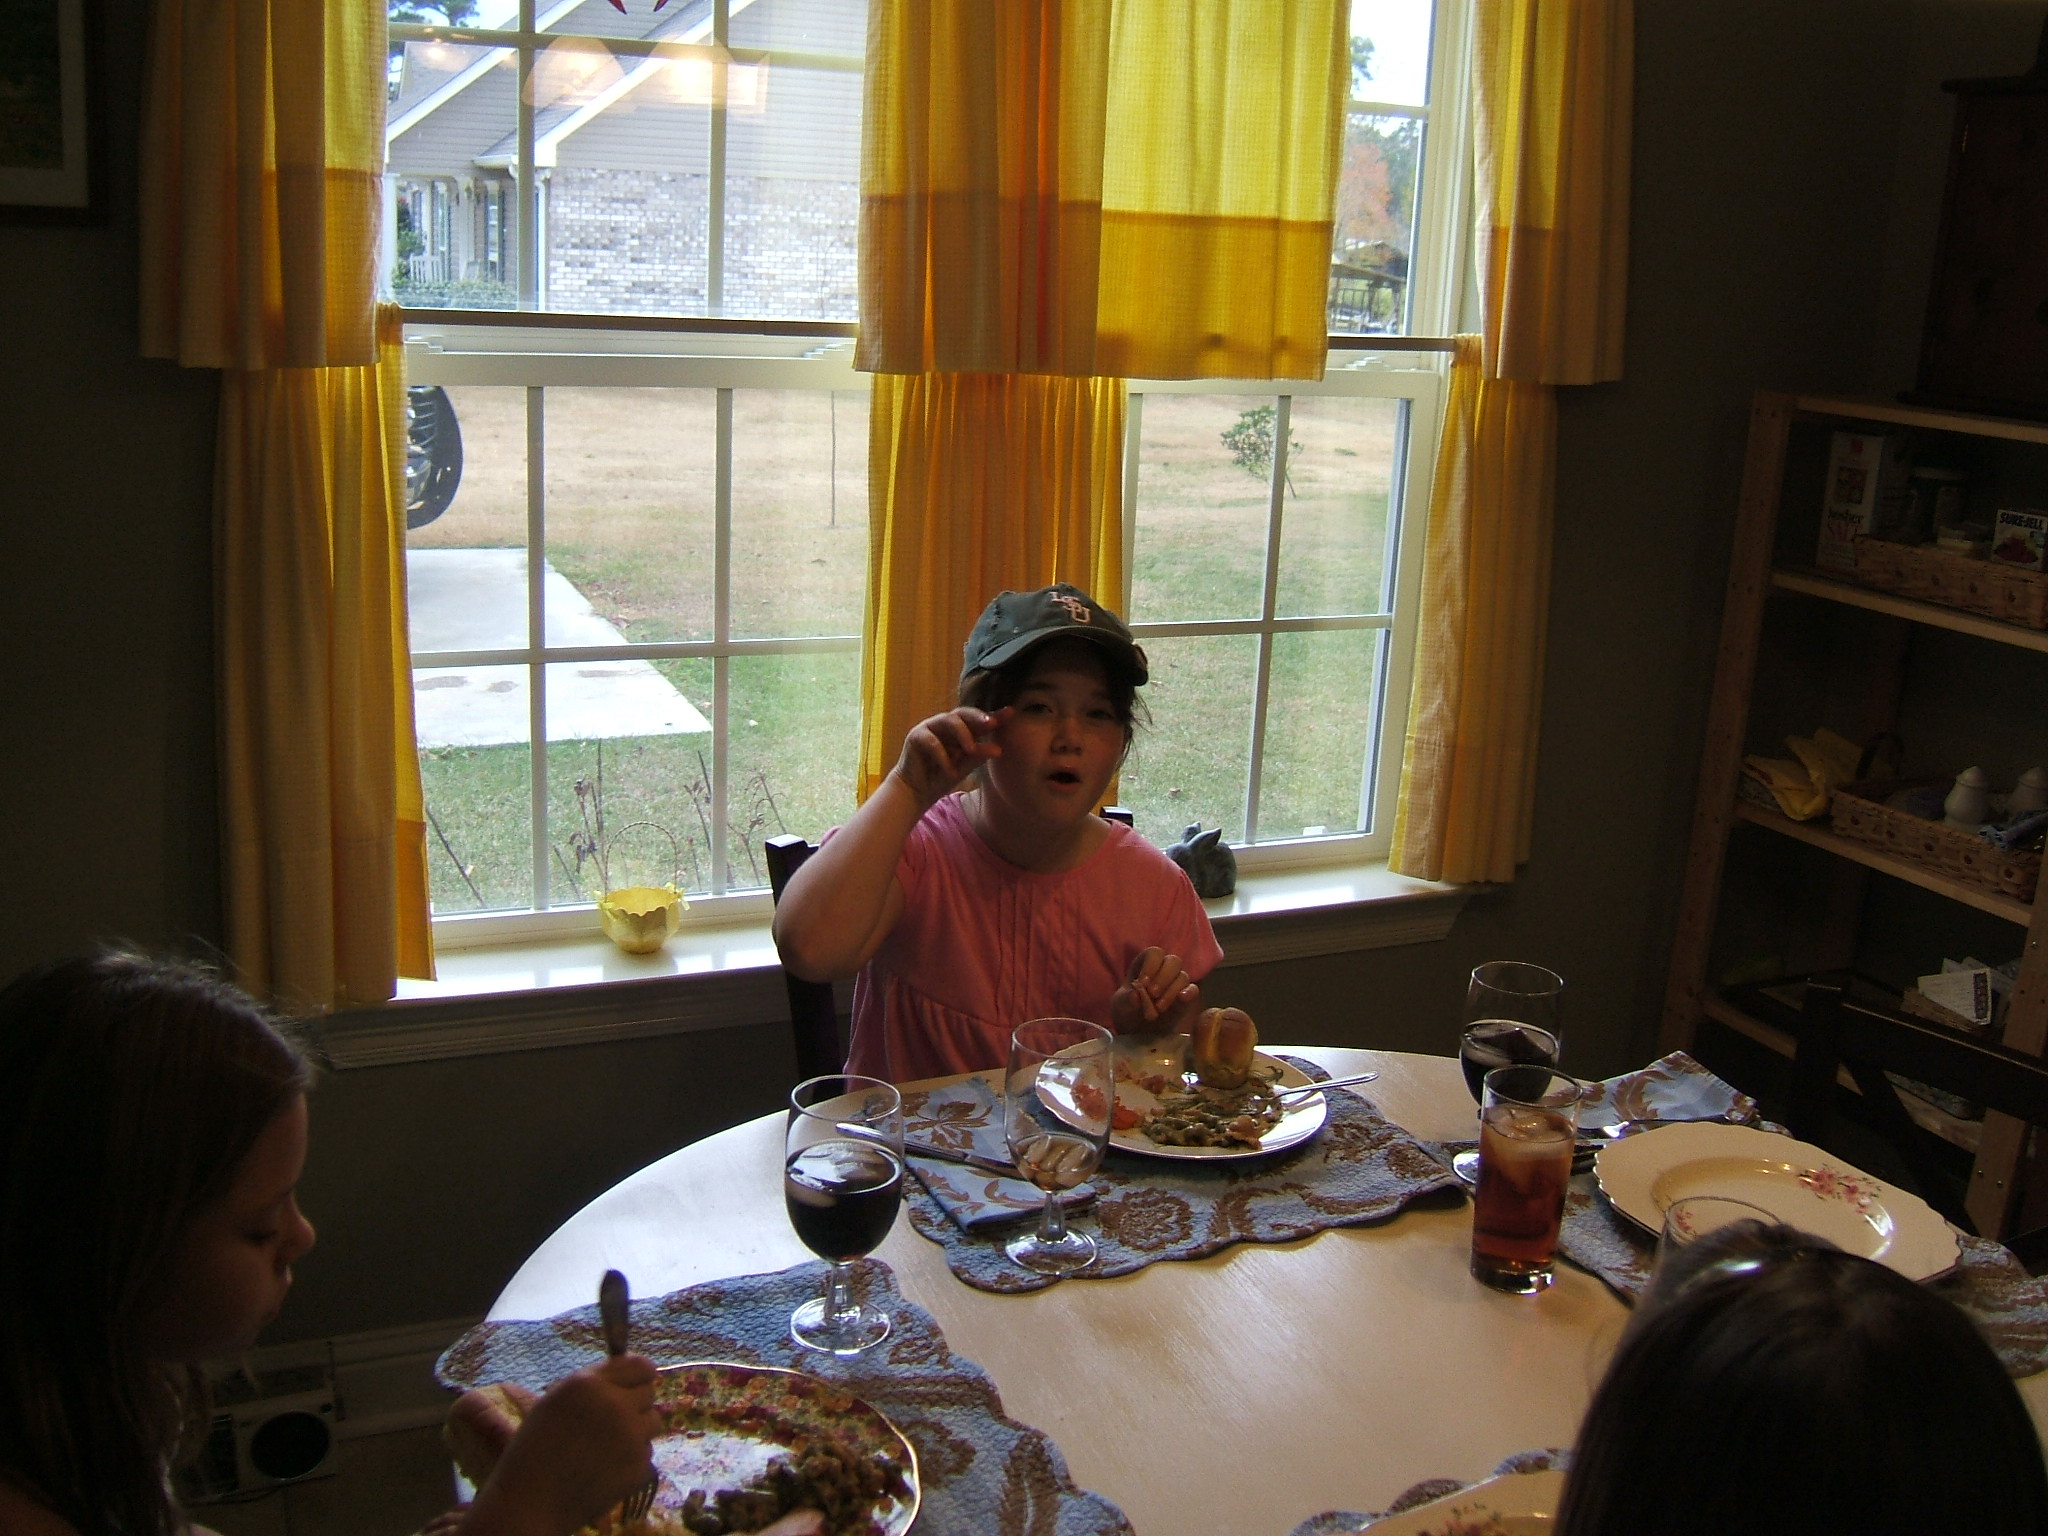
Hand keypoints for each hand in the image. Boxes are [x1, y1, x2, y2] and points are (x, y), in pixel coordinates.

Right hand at [462, 1356, 659, 1535]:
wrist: (530, 1503)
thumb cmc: (535, 1449)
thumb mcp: (556, 1401)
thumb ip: (595, 1383)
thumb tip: (631, 1375)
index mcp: (589, 1384)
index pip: (641, 1366)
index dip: (638, 1377)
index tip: (632, 1387)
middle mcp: (615, 1405)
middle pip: (649, 1393)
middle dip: (634, 1404)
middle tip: (611, 1422)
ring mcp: (631, 1438)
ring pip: (653, 1422)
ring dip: (637, 1430)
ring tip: (607, 1446)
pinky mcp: (639, 1467)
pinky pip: (646, 1453)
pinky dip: (632, 1459)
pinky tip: (606, 1469)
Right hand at [890, 707, 1010, 807]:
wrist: (917, 791)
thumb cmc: (943, 775)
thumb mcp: (966, 765)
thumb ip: (979, 754)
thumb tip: (999, 749)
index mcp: (961, 729)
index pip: (979, 719)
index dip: (995, 715)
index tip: (1011, 712)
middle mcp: (946, 724)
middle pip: (963, 713)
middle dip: (978, 716)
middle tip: (992, 723)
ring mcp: (929, 727)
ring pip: (948, 721)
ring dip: (962, 734)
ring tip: (971, 750)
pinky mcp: (915, 736)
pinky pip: (932, 741)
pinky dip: (943, 756)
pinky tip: (951, 772)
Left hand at [1111, 947, 1201, 1032]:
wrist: (1136, 1031)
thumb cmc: (1127, 1011)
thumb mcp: (1121, 1006)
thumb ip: (1127, 1000)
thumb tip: (1135, 995)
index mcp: (1145, 963)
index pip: (1154, 953)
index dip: (1150, 965)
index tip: (1142, 983)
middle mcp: (1163, 969)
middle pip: (1173, 961)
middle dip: (1163, 977)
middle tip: (1152, 994)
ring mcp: (1176, 982)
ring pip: (1183, 976)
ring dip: (1171, 990)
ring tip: (1158, 1008)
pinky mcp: (1185, 997)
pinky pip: (1193, 989)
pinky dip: (1189, 992)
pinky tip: (1182, 999)